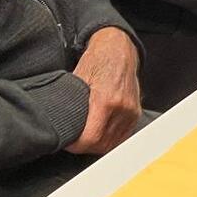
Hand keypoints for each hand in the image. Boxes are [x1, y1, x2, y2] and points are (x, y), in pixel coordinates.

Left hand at [65, 27, 142, 154]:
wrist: (118, 49)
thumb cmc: (98, 60)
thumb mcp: (78, 80)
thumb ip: (72, 104)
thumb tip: (60, 124)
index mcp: (106, 100)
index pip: (91, 138)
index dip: (76, 145)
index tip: (67, 142)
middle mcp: (122, 108)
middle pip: (102, 144)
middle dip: (84, 147)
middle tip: (73, 140)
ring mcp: (131, 112)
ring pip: (112, 144)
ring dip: (97, 145)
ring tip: (85, 137)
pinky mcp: (135, 113)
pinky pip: (122, 137)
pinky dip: (109, 139)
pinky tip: (99, 133)